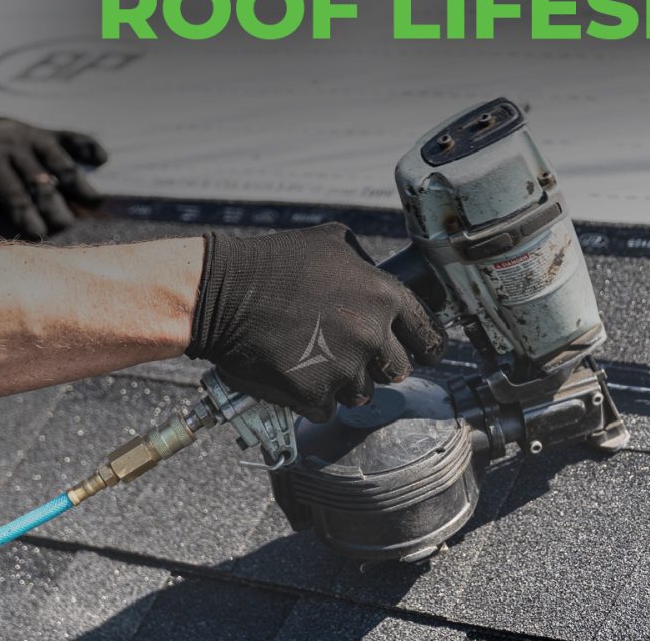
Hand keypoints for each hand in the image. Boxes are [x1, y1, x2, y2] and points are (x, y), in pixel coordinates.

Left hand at [0, 102, 107, 238]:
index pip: (12, 193)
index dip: (26, 214)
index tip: (39, 233)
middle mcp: (15, 148)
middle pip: (40, 180)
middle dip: (54, 204)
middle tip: (68, 225)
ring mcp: (34, 138)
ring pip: (59, 160)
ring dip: (77, 180)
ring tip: (94, 200)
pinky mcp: (47, 132)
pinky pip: (71, 136)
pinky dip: (87, 145)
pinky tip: (101, 158)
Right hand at [185, 224, 446, 421]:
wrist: (220, 293)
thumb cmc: (273, 264)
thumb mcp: (331, 241)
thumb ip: (367, 264)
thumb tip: (382, 277)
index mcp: (384, 297)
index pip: (428, 336)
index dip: (425, 346)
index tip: (422, 353)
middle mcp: (372, 335)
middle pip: (398, 369)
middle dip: (377, 363)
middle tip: (347, 350)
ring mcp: (344, 369)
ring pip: (363, 392)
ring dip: (343, 382)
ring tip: (313, 358)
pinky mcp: (314, 396)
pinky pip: (327, 408)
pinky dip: (312, 397)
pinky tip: (294, 372)